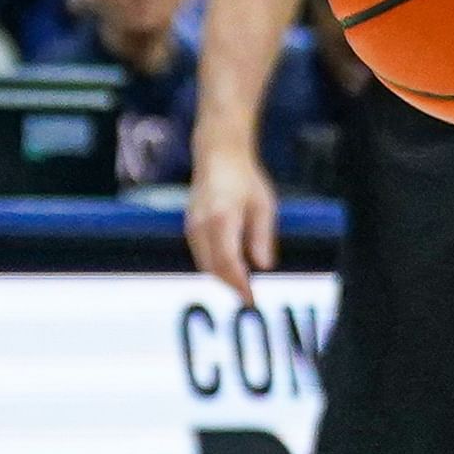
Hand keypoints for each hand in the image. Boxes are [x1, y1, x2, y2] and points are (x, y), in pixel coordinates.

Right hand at [185, 147, 284, 293]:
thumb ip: (262, 237)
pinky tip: (229, 270)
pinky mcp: (190, 226)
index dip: (238, 284)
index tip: (251, 298)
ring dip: (222, 277)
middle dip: (230, 285)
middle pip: (213, 267)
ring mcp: (192, 225)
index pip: (227, 261)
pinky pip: (200, 254)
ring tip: (242, 287)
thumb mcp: (263, 205)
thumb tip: (263, 266)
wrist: (218, 156)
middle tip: (249, 297)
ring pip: (204, 263)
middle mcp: (202, 225)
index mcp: (222, 218)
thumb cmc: (244, 178)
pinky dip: (214, 266)